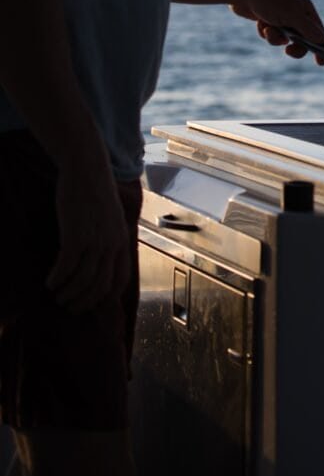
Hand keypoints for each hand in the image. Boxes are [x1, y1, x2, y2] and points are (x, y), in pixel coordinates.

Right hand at [46, 166, 129, 313]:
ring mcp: (95, 241)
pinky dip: (57, 279)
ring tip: (57, 296)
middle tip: (70, 307)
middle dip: (85, 301)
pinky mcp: (76, 236)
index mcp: (122, 240)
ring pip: (82, 281)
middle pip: (100, 286)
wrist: (87, 168)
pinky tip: (49, 282)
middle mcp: (112, 244)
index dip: (106, 296)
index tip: (93, 304)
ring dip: (68, 293)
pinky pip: (65, 268)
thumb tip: (101, 257)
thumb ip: (109, 236)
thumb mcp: (110, 216)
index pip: (120, 279)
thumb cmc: (95, 190)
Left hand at [229, 0, 323, 62]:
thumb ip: (306, 29)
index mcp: (306, 9)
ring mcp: (282, 16)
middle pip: (302, 39)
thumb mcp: (290, 16)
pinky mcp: (269, 19)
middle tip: (287, 51)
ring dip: (275, 38)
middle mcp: (296, 12)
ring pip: (284, 38)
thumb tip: (323, 40)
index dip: (321, 46)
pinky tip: (260, 23)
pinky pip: (272, 35)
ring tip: (267, 30)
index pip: (318, 31)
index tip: (320, 63)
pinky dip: (265, 33)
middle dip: (293, 46)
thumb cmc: (267, 0)